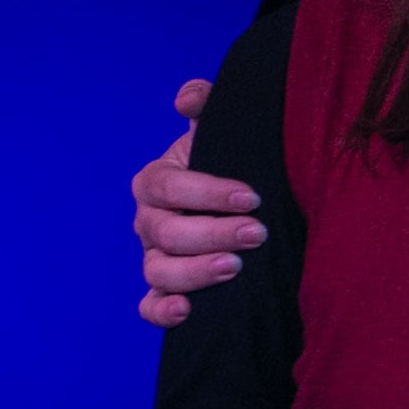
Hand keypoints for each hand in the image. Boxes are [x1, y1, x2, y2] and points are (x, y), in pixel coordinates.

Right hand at [135, 78, 266, 327]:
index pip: (171, 186)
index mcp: (156, 182)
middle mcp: (149, 221)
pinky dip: (162, 311)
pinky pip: (150, 306)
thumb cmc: (230, 164)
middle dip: (214, 233)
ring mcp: (155, 257)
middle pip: (168, 233)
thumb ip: (208, 106)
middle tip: (259, 233)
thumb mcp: (221, 133)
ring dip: (195, 272)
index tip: (252, 196)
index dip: (208, 192)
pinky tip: (187, 311)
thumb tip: (189, 96)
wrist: (245, 203)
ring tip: (235, 268)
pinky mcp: (165, 288)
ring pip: (158, 271)